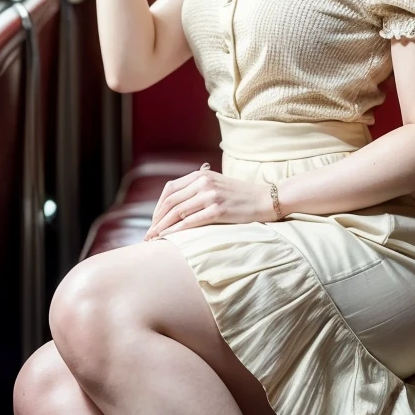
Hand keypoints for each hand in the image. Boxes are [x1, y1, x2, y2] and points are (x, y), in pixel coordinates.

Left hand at [143, 164, 274, 238]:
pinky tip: (168, 238)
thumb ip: (198, 188)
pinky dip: (176, 231)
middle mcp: (204, 182)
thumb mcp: (217, 184)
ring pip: (177, 212)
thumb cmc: (241, 195)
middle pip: (170, 201)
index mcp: (201, 175)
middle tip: (149, 234)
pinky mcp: (218, 210)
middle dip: (156, 219)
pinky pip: (190, 221)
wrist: (266, 199)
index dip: (158, 206)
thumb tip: (176, 205)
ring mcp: (211, 195)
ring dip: (162, 227)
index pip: (170, 189)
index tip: (154, 220)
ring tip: (154, 239)